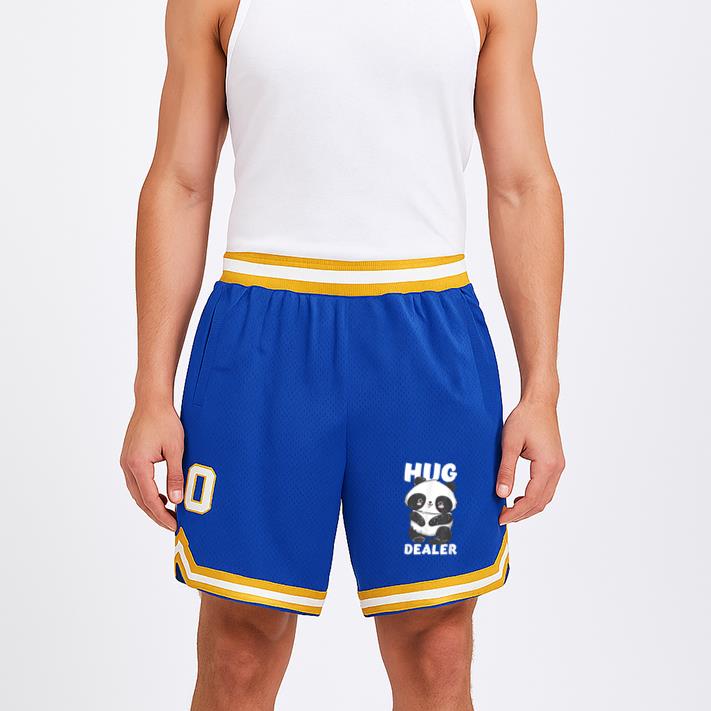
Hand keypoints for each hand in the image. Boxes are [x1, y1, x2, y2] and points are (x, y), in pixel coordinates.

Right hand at [120, 401, 184, 529]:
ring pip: (137, 492)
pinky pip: (137, 482)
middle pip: (140, 499)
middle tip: (172, 525)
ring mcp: (126, 462)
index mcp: (137, 465)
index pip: (150, 499)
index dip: (163, 515)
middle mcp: (127, 465)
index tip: (175, 526)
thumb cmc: (165, 421)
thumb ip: (175, 476)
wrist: (151, 401)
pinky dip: (148, 492)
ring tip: (169, 514)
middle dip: (156, 514)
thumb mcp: (175, 449)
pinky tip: (162, 495)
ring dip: (151, 504)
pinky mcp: (129, 458)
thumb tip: (176, 501)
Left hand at [497, 399, 564, 524]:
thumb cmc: (524, 418)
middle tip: (503, 518)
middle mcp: (557, 468)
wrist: (540, 402)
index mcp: (547, 465)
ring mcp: (558, 466)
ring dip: (529, 507)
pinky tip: (519, 496)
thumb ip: (506, 470)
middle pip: (541, 502)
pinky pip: (546, 487)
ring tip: (509, 510)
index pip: (532, 498)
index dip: (516, 512)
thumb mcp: (510, 443)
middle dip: (522, 513)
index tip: (501, 518)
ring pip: (545, 497)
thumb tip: (501, 493)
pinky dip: (534, 497)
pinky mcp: (555, 463)